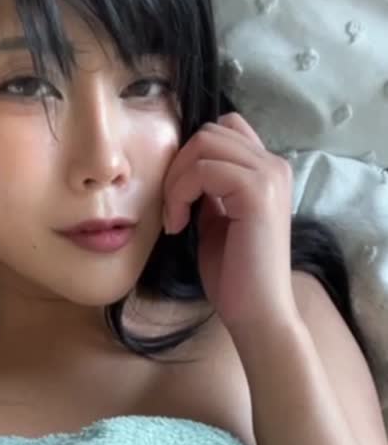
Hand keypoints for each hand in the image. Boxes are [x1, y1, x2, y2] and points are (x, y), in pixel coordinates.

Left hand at [162, 113, 297, 333]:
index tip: (179, 198)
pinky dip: (180, 194)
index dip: (191, 157)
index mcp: (267, 171)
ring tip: (174, 220)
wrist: (258, 313)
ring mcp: (269, 176)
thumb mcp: (217, 222)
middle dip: (178, 166)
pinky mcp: (257, 192)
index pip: (222, 130)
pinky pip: (202, 169)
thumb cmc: (236, 277)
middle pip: (209, 131)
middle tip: (171, 210)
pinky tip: (179, 226)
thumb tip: (185, 170)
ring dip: (176, 181)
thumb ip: (209, 191)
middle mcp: (274, 165)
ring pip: (203, 144)